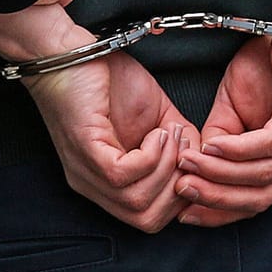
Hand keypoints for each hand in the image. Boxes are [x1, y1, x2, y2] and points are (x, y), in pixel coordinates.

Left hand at [24, 36, 196, 233]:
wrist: (69, 51)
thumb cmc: (106, 80)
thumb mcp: (156, 116)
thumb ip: (178, 142)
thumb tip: (201, 159)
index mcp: (108, 183)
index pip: (150, 218)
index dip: (181, 196)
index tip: (194, 161)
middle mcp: (93, 186)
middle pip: (146, 220)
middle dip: (179, 188)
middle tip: (185, 150)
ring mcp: (86, 171)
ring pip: (137, 202)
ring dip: (167, 168)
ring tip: (171, 136)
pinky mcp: (85, 150)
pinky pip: (123, 175)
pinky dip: (150, 156)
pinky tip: (155, 133)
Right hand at [175, 0, 271, 226]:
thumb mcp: (238, 102)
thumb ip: (223, 134)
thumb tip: (200, 162)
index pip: (256, 201)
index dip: (219, 211)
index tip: (183, 212)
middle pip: (260, 199)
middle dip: (215, 202)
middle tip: (179, 195)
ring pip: (262, 176)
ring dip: (219, 176)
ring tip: (187, 168)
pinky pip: (269, 145)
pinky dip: (237, 151)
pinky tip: (212, 146)